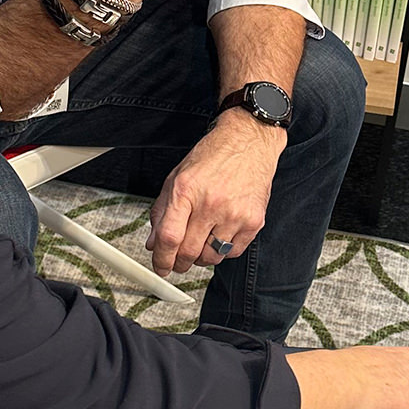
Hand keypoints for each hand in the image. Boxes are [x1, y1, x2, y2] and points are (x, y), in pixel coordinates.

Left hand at [146, 110, 286, 274]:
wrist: (249, 142)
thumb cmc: (214, 156)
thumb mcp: (177, 177)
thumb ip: (162, 211)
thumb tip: (154, 242)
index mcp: (186, 190)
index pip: (169, 237)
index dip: (161, 259)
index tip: (160, 266)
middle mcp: (210, 203)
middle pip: (189, 252)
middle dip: (179, 263)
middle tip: (177, 262)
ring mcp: (234, 213)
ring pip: (211, 257)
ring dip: (201, 257)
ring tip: (201, 243)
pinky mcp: (254, 220)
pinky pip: (232, 252)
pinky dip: (223, 250)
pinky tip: (220, 234)